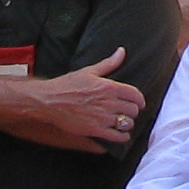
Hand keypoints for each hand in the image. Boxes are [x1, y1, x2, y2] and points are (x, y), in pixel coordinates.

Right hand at [23, 48, 146, 147]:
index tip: (139, 104)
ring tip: (124, 123)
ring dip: (128, 124)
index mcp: (109, 86)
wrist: (49, 101)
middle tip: (129, 113)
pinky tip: (122, 135)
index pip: (135, 95)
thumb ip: (109, 63)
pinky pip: (117, 136)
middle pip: (133, 110)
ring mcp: (102, 117)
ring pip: (127, 123)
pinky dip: (123, 137)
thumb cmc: (67, 85)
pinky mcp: (94, 130)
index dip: (140, 100)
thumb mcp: (89, 71)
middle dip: (133, 112)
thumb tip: (122, 51)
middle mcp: (108, 102)